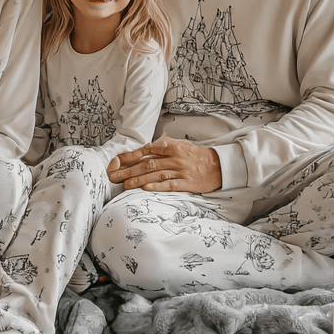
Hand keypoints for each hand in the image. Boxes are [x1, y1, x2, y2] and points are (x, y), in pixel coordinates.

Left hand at [106, 136, 222, 193]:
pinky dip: (157, 186)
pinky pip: (170, 185)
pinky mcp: (186, 183)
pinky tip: (146, 188)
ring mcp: (180, 171)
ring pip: (155, 174)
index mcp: (172, 147)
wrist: (219, 166)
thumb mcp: (181, 145)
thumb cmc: (198, 156)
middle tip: (114, 176)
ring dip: (138, 180)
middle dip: (128, 170)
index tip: (117, 160)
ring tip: (124, 185)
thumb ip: (165, 146)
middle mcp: (174, 158)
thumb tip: (148, 148)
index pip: (147, 151)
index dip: (131, 156)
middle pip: (147, 164)